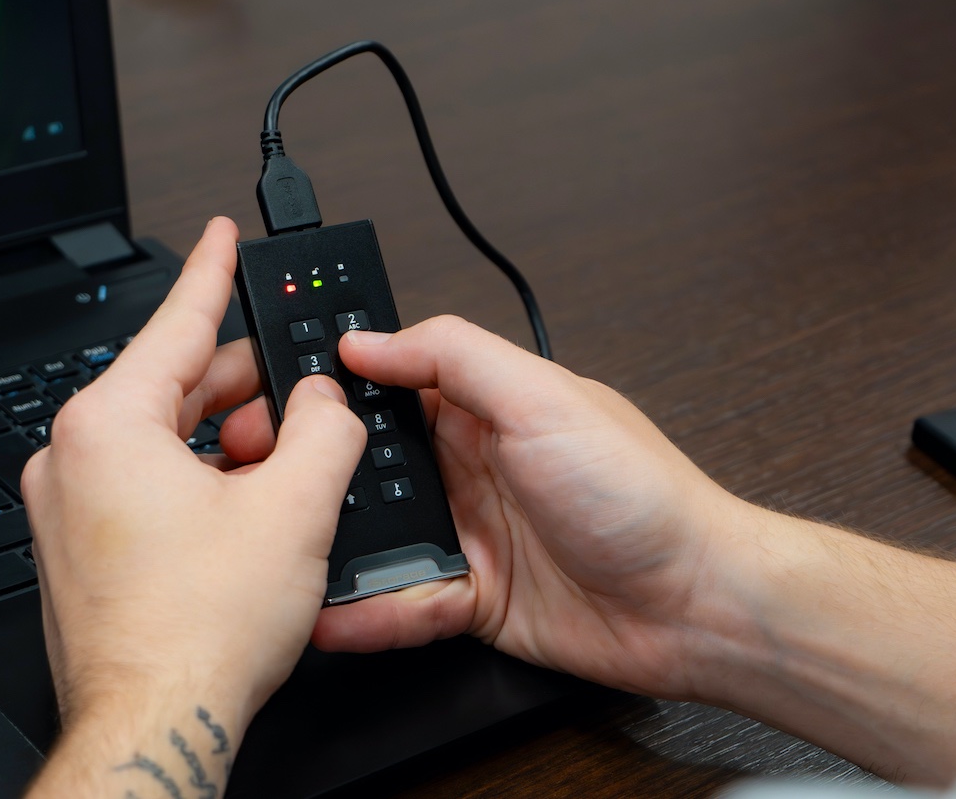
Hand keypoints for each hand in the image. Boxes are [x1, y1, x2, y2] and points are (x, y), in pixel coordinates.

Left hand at [22, 217, 366, 738]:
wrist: (154, 725)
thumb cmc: (195, 634)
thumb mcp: (293, 509)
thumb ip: (324, 431)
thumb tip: (327, 404)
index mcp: (106, 425)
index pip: (176, 322)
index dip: (214, 269)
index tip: (225, 234)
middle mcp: (71, 459)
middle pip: (174, 387)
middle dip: (245, 388)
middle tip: (300, 389)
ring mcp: (67, 510)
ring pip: (163, 442)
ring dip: (228, 444)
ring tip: (288, 468)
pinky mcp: (78, 553)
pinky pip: (145, 489)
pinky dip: (199, 485)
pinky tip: (250, 512)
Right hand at [251, 315, 757, 701]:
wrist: (697, 605)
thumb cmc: (641, 494)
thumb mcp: (542, 397)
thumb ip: (451, 357)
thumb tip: (370, 338)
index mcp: (488, 406)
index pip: (393, 382)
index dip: (339, 386)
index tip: (279, 393)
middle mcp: (474, 467)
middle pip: (372, 465)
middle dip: (318, 473)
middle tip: (259, 478)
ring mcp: (472, 534)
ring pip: (378, 538)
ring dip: (336, 548)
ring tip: (283, 554)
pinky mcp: (475, 599)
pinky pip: (405, 604)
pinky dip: (368, 613)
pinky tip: (334, 617)